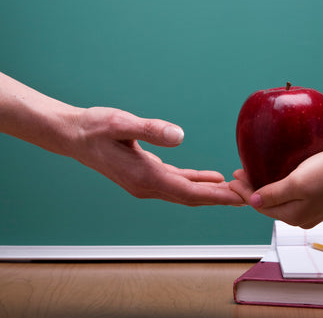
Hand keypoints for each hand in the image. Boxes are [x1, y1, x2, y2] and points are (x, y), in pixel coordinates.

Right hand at [69, 107, 244, 205]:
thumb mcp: (121, 123)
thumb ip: (150, 130)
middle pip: (191, 197)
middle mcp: (147, 186)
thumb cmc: (94, 128)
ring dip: (210, 192)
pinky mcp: (145, 175)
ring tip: (236, 190)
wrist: (74, 135)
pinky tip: (211, 178)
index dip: (216, 196)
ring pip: (186, 192)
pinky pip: (177, 183)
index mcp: (145, 177)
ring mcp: (146, 183)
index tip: (240, 198)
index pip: (189, 192)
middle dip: (220, 198)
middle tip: (248, 196)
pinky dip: (196, 182)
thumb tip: (180, 135)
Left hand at [230, 150, 322, 227]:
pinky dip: (277, 187)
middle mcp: (299, 217)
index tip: (232, 178)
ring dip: (263, 187)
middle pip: (267, 204)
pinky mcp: (316, 200)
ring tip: (251, 174)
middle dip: (250, 190)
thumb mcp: (296, 183)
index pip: (258, 205)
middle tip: (238, 174)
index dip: (243, 191)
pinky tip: (274, 177)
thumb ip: (273, 194)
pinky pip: (289, 195)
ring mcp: (308, 210)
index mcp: (292, 215)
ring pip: (278, 200)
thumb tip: (252, 202)